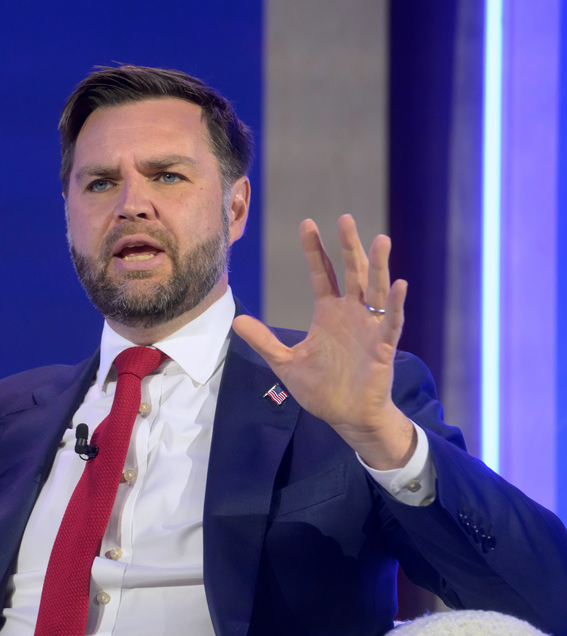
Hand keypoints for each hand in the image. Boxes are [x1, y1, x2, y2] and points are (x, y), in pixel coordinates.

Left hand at [231, 215, 415, 468]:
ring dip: (378, 266)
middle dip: (347, 246)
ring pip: (375, 289)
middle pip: (350, 272)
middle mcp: (350, 313)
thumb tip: (236, 320)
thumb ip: (264, 340)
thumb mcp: (285, 363)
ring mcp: (369, 327)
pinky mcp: (383, 345)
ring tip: (379, 239)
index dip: (315, 250)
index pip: (321, 273)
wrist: (346, 417)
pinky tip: (399, 284)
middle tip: (344, 218)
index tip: (307, 223)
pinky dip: (395, 303)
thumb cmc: (322, 389)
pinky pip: (391, 321)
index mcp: (328, 313)